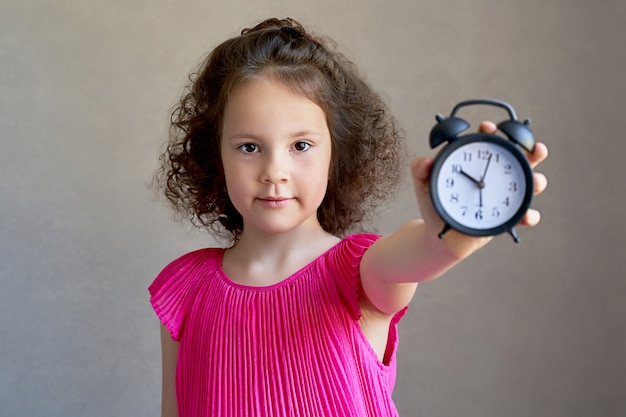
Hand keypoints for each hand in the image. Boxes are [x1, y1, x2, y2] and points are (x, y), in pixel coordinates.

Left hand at [411, 121, 548, 258]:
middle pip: (520, 158)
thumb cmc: (434, 205)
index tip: (488, 128)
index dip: (491, 132)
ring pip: (530, 185)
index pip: (488, 142)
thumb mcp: (424, 185)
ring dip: (537, 181)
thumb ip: (420, 170)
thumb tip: (424, 160)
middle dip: (532, 150)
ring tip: (535, 181)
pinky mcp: (507, 218)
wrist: (439, 236)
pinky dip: (530, 215)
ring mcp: (504, 196)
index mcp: (476, 163)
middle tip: (534, 147)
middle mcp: (495, 177)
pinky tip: (526, 216)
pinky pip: (524, 216)